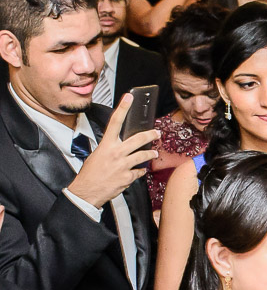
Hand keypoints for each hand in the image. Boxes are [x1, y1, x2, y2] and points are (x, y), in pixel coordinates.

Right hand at [68, 93, 158, 208]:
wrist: (86, 191)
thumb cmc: (90, 173)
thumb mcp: (97, 155)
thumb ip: (111, 148)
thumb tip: (122, 144)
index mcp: (106, 145)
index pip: (115, 122)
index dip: (123, 108)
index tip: (129, 97)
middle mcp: (116, 153)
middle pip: (138, 139)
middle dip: (150, 134)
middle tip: (157, 132)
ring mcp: (123, 165)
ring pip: (143, 156)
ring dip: (151, 154)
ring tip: (154, 153)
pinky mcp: (127, 177)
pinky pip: (139, 172)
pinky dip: (140, 171)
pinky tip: (139, 171)